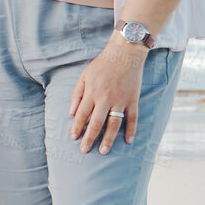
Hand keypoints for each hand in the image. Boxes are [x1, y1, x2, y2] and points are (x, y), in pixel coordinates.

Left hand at [68, 36, 147, 153]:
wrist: (125, 53)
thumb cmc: (102, 64)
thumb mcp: (84, 75)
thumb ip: (77, 94)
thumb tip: (71, 112)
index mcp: (92, 93)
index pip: (82, 115)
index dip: (77, 127)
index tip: (73, 138)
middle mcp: (105, 98)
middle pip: (96, 123)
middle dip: (89, 138)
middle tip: (85, 150)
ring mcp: (120, 100)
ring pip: (114, 124)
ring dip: (108, 139)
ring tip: (103, 151)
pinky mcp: (132, 100)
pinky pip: (132, 118)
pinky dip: (131, 130)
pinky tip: (128, 141)